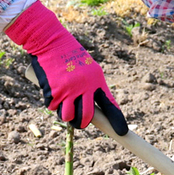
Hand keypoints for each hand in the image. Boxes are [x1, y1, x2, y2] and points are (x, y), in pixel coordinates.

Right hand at [5, 1, 127, 135]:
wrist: (51, 43)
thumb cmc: (73, 58)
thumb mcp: (91, 70)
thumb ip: (94, 89)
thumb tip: (96, 110)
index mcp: (97, 82)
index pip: (110, 105)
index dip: (116, 120)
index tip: (122, 132)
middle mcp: (84, 88)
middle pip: (86, 117)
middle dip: (82, 123)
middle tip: (80, 123)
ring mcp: (68, 90)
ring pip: (67, 116)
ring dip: (66, 115)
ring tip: (64, 106)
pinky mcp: (52, 90)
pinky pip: (52, 107)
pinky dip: (52, 104)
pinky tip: (53, 93)